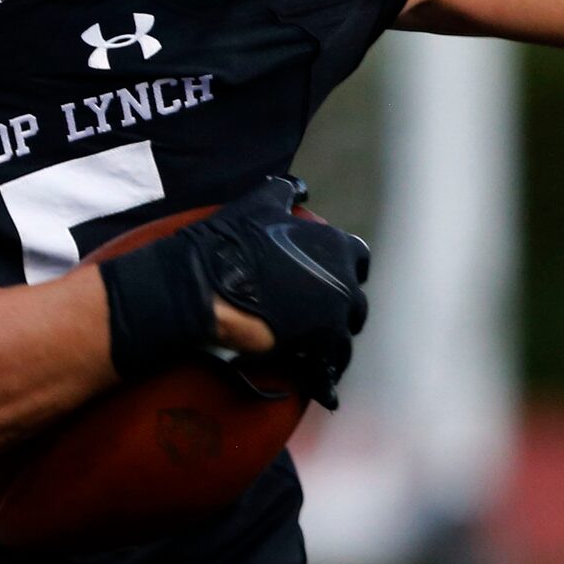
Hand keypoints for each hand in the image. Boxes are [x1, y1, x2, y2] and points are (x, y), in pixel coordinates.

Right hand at [109, 179, 370, 407]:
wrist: (206, 285)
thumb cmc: (229, 242)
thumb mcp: (259, 204)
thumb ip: (284, 194)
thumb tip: (297, 187)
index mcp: (335, 245)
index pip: (358, 259)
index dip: (341, 270)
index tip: (323, 280)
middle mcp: (343, 279)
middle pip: (355, 302)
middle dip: (339, 308)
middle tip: (313, 315)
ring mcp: (334, 314)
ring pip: (345, 334)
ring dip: (330, 341)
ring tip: (308, 348)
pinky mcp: (319, 344)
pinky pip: (331, 363)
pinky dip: (322, 370)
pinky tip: (311, 375)